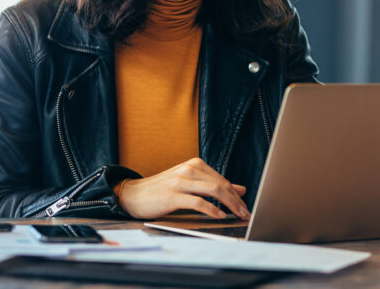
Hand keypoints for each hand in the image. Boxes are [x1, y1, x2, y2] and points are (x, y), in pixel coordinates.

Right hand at [117, 157, 250, 219]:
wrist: (133, 194)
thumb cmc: (163, 190)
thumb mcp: (190, 183)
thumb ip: (213, 185)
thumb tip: (240, 189)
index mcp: (195, 165)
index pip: (223, 180)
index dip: (237, 195)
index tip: (245, 206)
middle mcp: (189, 169)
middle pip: (221, 185)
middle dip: (237, 201)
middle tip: (246, 213)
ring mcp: (180, 181)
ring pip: (214, 191)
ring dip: (230, 205)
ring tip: (237, 215)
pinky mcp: (172, 195)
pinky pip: (198, 202)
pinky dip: (212, 209)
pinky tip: (219, 216)